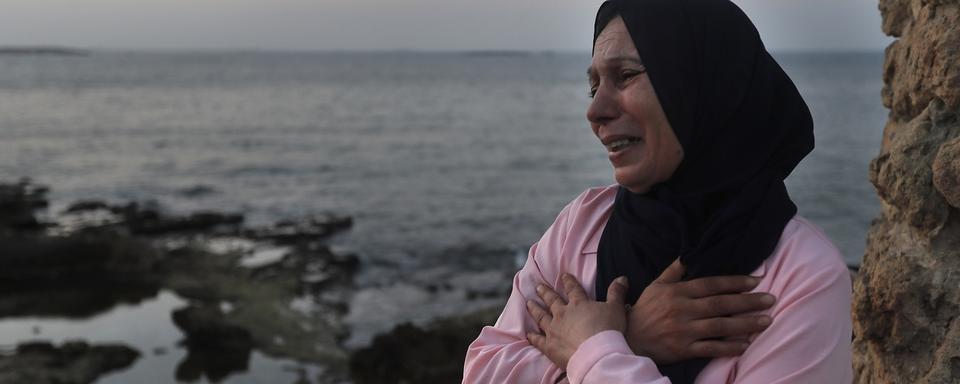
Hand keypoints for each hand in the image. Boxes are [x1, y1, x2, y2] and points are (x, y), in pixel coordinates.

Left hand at [525, 273, 628, 368]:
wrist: (597, 353)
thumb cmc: (608, 330)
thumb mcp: (616, 308)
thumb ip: (617, 292)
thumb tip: (622, 277)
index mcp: (579, 304)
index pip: (573, 289)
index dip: (568, 282)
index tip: (563, 275)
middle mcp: (563, 314)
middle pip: (552, 300)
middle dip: (545, 292)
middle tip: (538, 286)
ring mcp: (554, 329)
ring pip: (541, 317)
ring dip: (535, 309)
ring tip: (529, 303)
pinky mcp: (549, 346)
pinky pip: (538, 340)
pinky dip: (533, 336)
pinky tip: (528, 333)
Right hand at [626, 259, 775, 364]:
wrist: (629, 338)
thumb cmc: (645, 310)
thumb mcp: (656, 286)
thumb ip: (674, 271)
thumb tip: (688, 254)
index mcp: (677, 292)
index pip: (710, 284)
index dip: (734, 282)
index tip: (755, 281)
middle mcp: (682, 310)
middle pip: (720, 304)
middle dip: (748, 301)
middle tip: (771, 299)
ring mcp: (683, 331)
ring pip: (719, 326)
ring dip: (745, 323)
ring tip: (766, 321)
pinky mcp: (683, 349)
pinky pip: (710, 348)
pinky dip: (729, 347)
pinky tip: (746, 344)